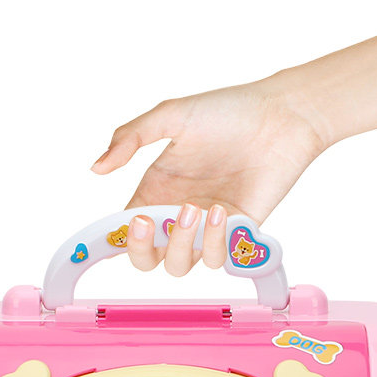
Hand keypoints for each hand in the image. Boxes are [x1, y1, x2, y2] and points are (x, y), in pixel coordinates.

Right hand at [91, 76, 328, 274]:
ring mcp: (206, 228)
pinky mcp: (236, 235)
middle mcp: (176, 214)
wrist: (281, 117)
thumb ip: (130, 138)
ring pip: (179, 265)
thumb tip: (95, 168)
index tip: (120, 227)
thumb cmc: (229, 111)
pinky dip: (215, 241)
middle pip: (147, 260)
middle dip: (142, 250)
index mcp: (155, 189)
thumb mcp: (172, 116)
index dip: (116, 238)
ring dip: (181, 243)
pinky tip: (221, 210)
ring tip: (195, 208)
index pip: (125, 230)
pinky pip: (217, 258)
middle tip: (150, 222)